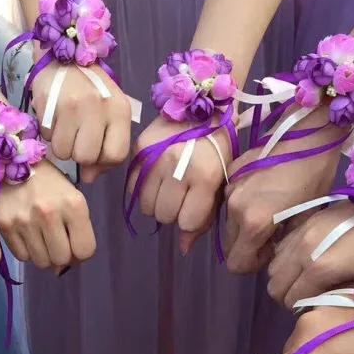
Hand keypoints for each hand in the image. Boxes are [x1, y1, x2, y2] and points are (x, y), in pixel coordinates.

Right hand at [0, 160, 94, 268]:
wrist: (15, 163)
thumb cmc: (51, 185)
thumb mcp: (73, 200)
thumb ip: (77, 234)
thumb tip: (61, 270)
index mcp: (74, 205)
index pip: (85, 251)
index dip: (81, 251)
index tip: (74, 242)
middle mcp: (49, 213)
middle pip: (62, 259)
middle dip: (62, 254)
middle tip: (57, 240)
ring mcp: (25, 220)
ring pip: (42, 262)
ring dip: (44, 254)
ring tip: (42, 236)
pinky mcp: (5, 225)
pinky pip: (22, 256)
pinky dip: (27, 251)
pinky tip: (28, 234)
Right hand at [31, 60, 131, 182]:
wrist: (65, 57)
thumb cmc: (91, 91)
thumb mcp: (108, 114)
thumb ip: (107, 147)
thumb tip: (89, 178)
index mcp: (120, 110)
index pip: (116, 155)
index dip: (103, 162)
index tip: (95, 155)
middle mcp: (98, 106)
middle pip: (87, 157)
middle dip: (79, 155)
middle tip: (76, 139)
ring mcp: (72, 104)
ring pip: (64, 152)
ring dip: (62, 146)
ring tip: (64, 128)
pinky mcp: (48, 103)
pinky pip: (46, 138)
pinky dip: (48, 134)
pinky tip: (53, 118)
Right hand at [127, 117, 231, 253]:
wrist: (204, 104)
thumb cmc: (219, 148)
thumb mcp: (220, 184)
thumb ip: (204, 218)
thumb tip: (183, 249)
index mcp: (205, 177)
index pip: (187, 222)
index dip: (190, 219)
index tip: (194, 206)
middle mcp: (179, 168)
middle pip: (164, 216)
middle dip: (173, 212)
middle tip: (180, 195)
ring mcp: (157, 158)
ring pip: (146, 206)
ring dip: (156, 203)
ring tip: (167, 187)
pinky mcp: (140, 149)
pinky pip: (132, 189)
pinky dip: (141, 191)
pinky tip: (154, 180)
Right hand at [224, 114, 342, 274]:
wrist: (308, 131)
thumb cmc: (314, 174)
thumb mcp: (305, 217)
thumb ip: (281, 240)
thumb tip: (272, 250)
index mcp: (254, 223)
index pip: (237, 264)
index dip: (253, 264)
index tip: (270, 250)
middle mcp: (235, 208)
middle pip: (229, 246)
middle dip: (247, 247)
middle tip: (270, 234)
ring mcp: (229, 190)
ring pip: (228, 225)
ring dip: (244, 226)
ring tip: (268, 212)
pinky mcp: (230, 174)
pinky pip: (230, 202)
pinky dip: (242, 206)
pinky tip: (263, 193)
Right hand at [267, 201, 353, 307]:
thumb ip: (333, 297)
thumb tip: (317, 304)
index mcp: (319, 269)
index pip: (290, 299)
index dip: (299, 308)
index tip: (311, 307)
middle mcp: (303, 250)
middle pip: (275, 284)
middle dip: (286, 294)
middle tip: (303, 295)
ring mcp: (302, 233)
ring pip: (274, 265)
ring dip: (284, 276)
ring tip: (301, 278)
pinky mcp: (307, 221)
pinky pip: (282, 246)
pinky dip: (286, 258)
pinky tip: (303, 259)